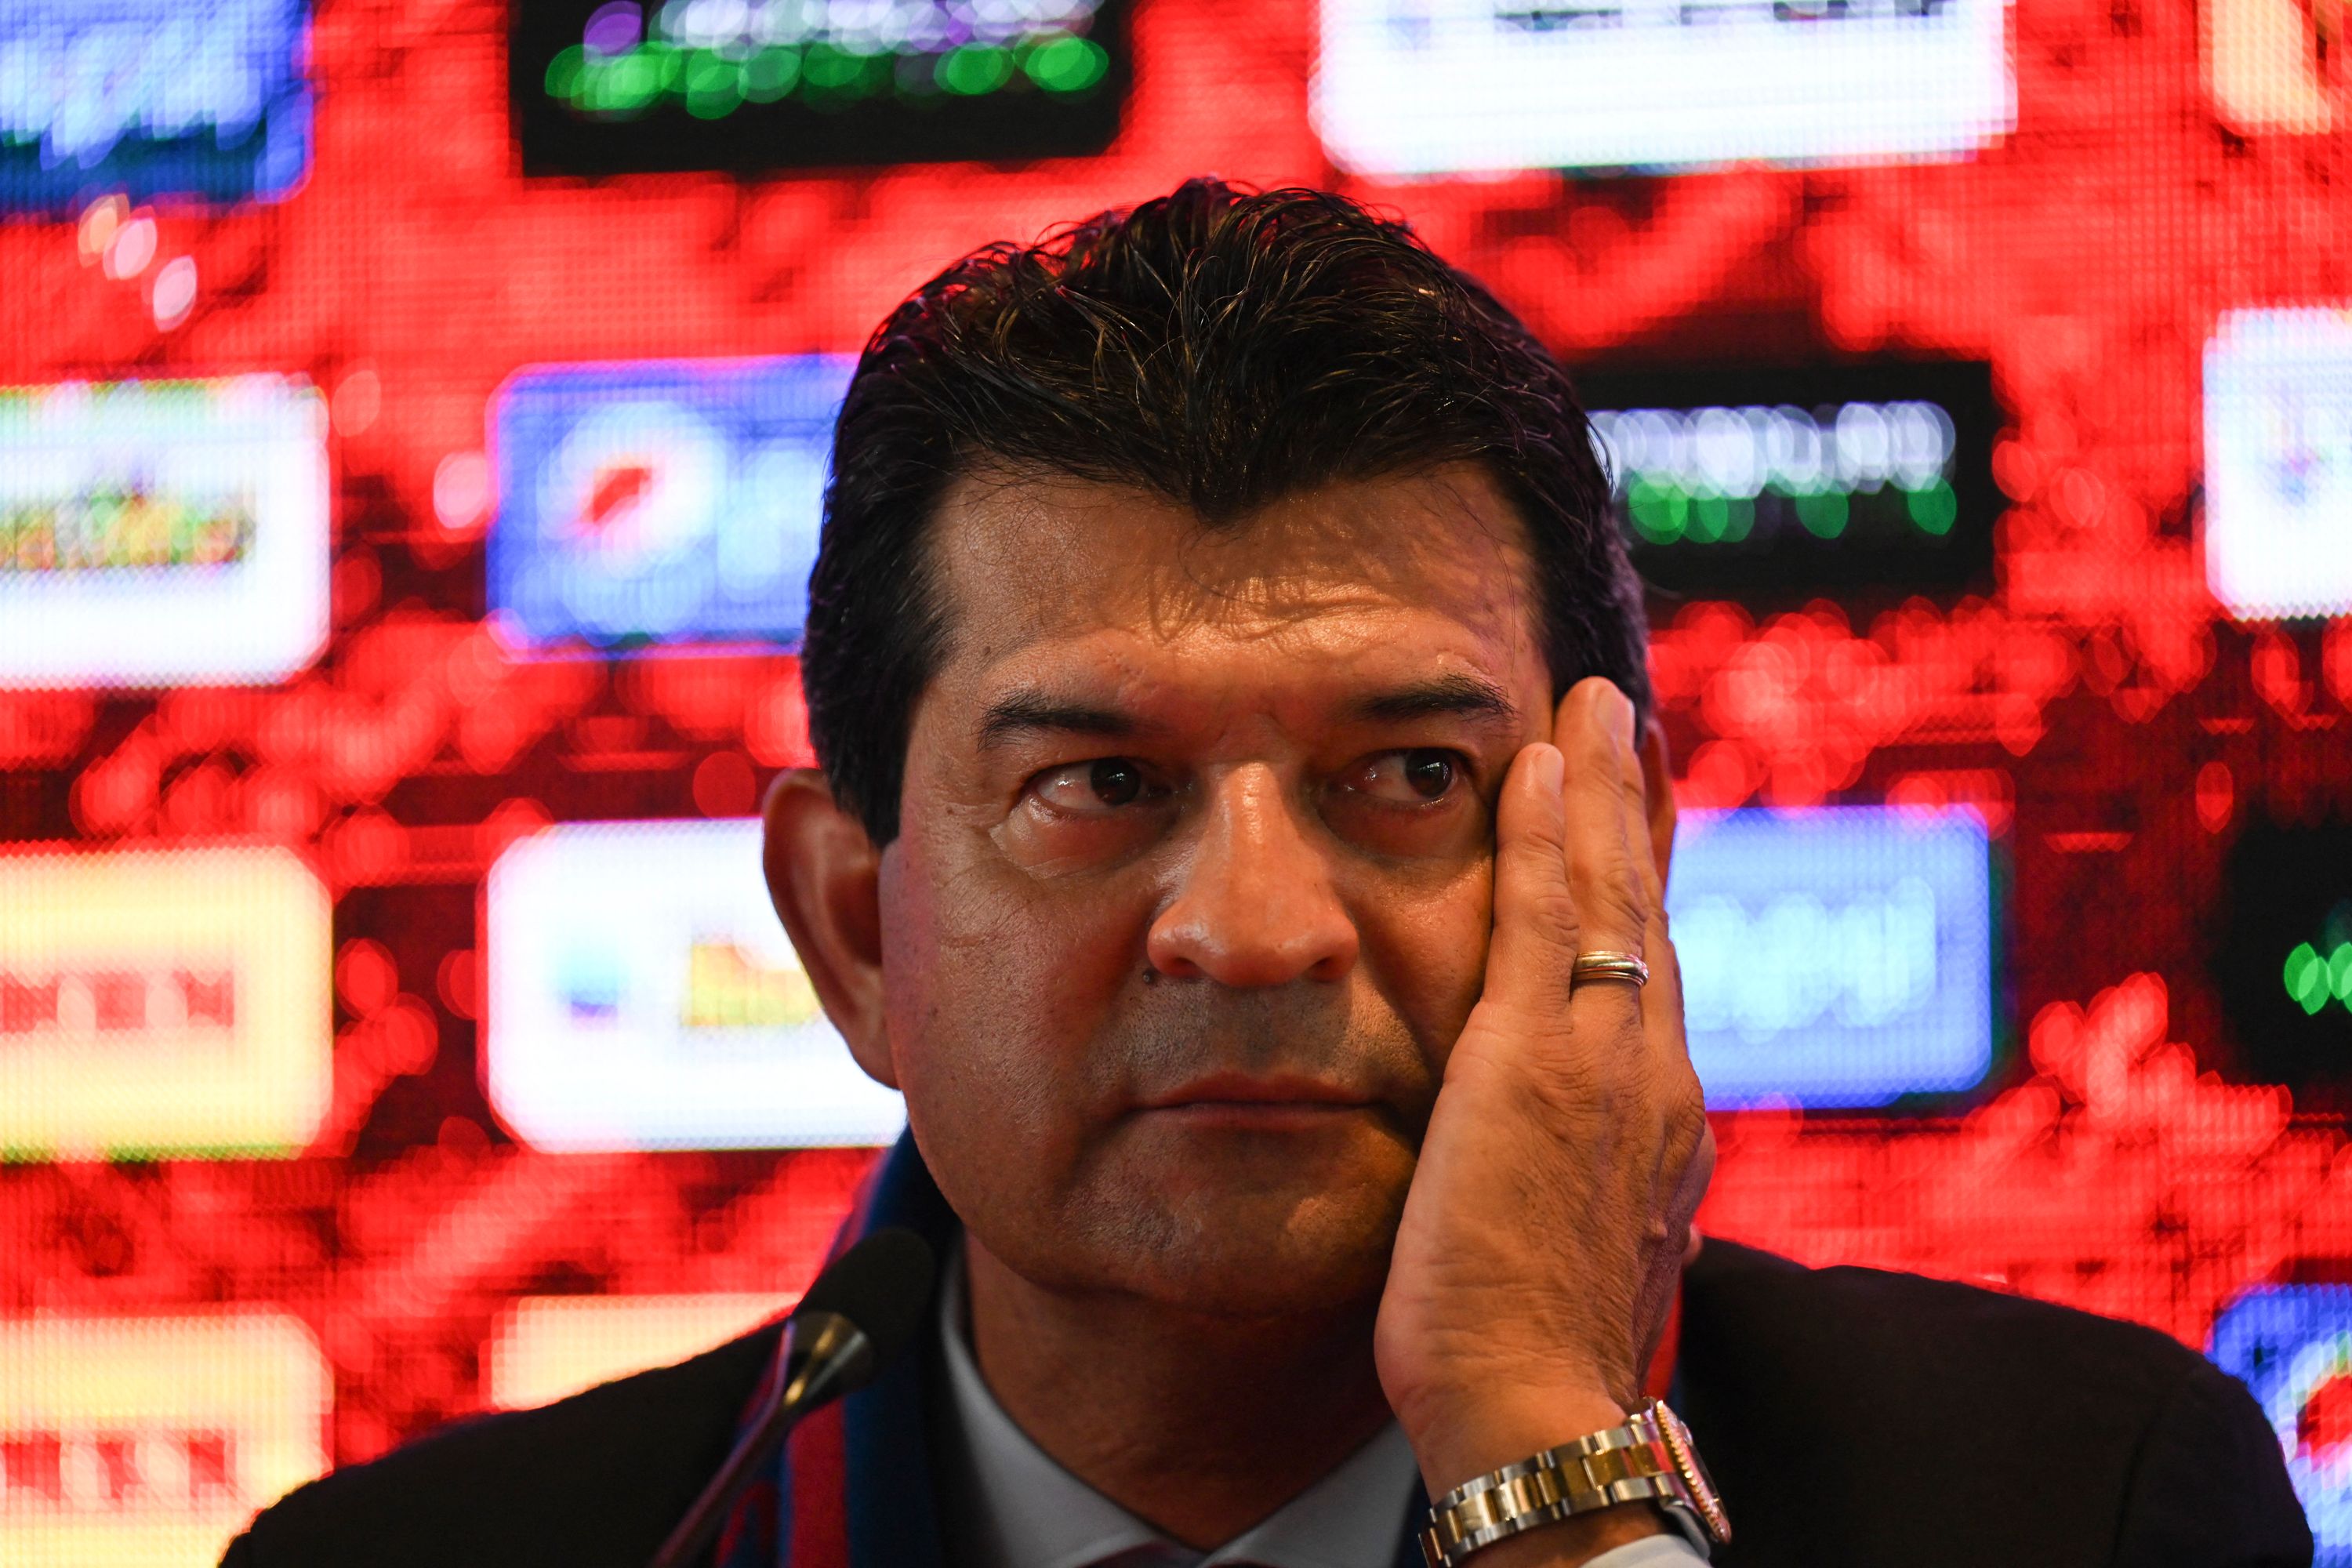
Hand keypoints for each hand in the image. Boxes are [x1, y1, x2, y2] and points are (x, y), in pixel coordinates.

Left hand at [1373, 677, 1713, 1517]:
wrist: (1537, 1409)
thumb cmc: (1540, 1354)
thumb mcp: (1587, 1250)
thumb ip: (1606, 1191)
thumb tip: (1628, 1191)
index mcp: (1662, 1121)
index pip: (1654, 974)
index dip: (1647, 889)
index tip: (1637, 821)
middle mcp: (1657, 1075)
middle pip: (1651, 912)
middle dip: (1640, 811)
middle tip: (1628, 721)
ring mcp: (1608, 1061)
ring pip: (1616, 894)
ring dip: (1602, 789)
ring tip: (1591, 703)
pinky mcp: (1540, 1060)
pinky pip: (1551, 917)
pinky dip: (1553, 833)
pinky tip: (1538, 763)